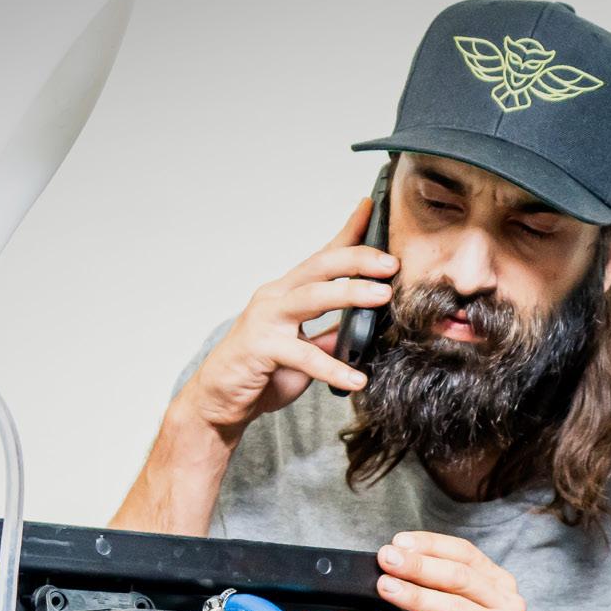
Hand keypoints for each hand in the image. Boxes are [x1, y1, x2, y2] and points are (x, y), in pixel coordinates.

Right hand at [175, 200, 395, 435]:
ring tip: (382, 296)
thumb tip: (365, 329)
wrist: (218, 402)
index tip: (372, 208)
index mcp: (287, 292)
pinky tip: (357, 378)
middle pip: (319, 266)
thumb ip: (329, 337)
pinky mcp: (260, 348)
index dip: (348, 232)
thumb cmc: (260, 373)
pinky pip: (303, 355)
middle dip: (357, 259)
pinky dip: (333, 368)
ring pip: (311, 297)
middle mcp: (274, 297)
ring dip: (349, 293)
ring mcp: (265, 320)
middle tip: (391, 263)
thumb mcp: (304, 352)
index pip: (323, 257)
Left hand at [377, 532, 547, 610]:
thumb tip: (397, 573)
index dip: (430, 545)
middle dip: (418, 566)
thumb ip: (444, 595)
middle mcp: (508, 606)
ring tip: (387, 589)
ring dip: (416, 597)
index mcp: (501, 586)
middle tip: (387, 560)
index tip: (399, 542)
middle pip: (458, 577)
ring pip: (455, 610)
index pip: (465, 553)